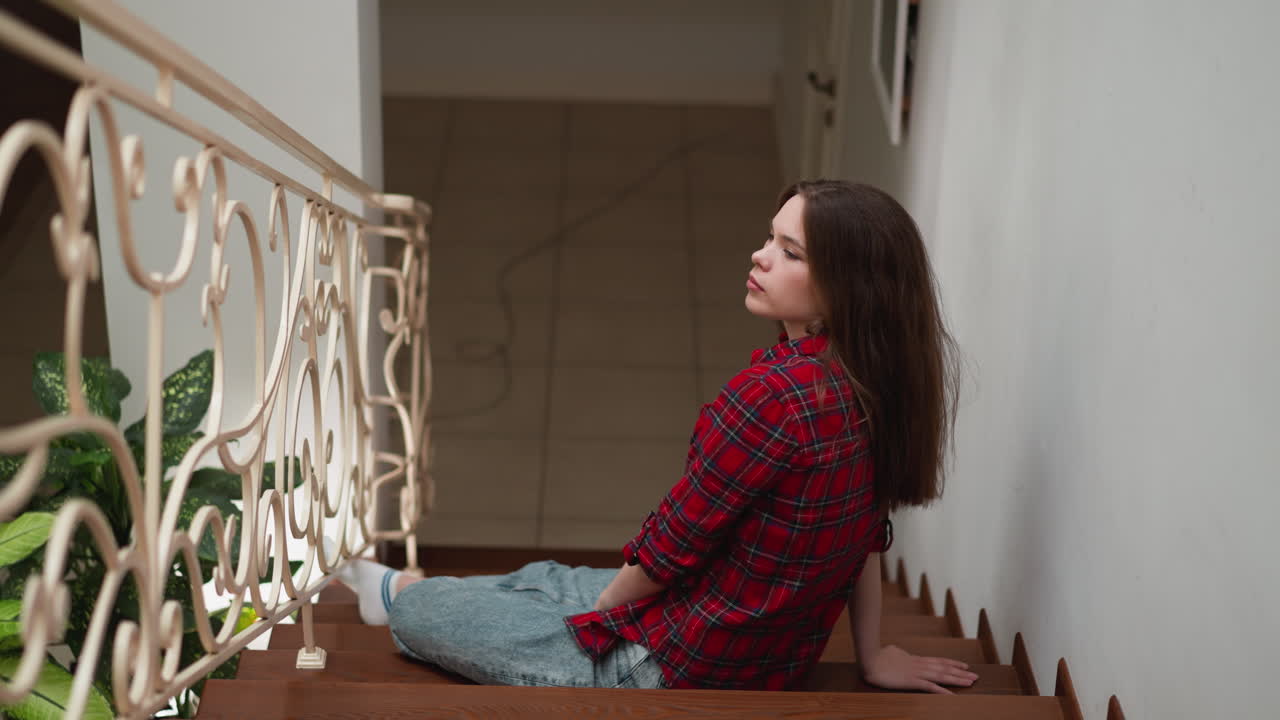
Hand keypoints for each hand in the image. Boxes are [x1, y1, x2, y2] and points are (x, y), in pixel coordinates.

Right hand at [862, 644, 978, 693]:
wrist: (869, 659)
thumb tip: (898, 651)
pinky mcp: (911, 681)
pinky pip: (930, 687)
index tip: (964, 665)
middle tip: (975, 676)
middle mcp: (919, 665)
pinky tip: (952, 695)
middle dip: (960, 673)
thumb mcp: (890, 652)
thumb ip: (898, 653)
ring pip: (941, 676)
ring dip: (957, 679)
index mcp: (914, 659)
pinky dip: (942, 691)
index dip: (952, 663)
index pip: (938, 661)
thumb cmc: (877, 656)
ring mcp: (916, 673)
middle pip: (944, 668)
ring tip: (970, 682)